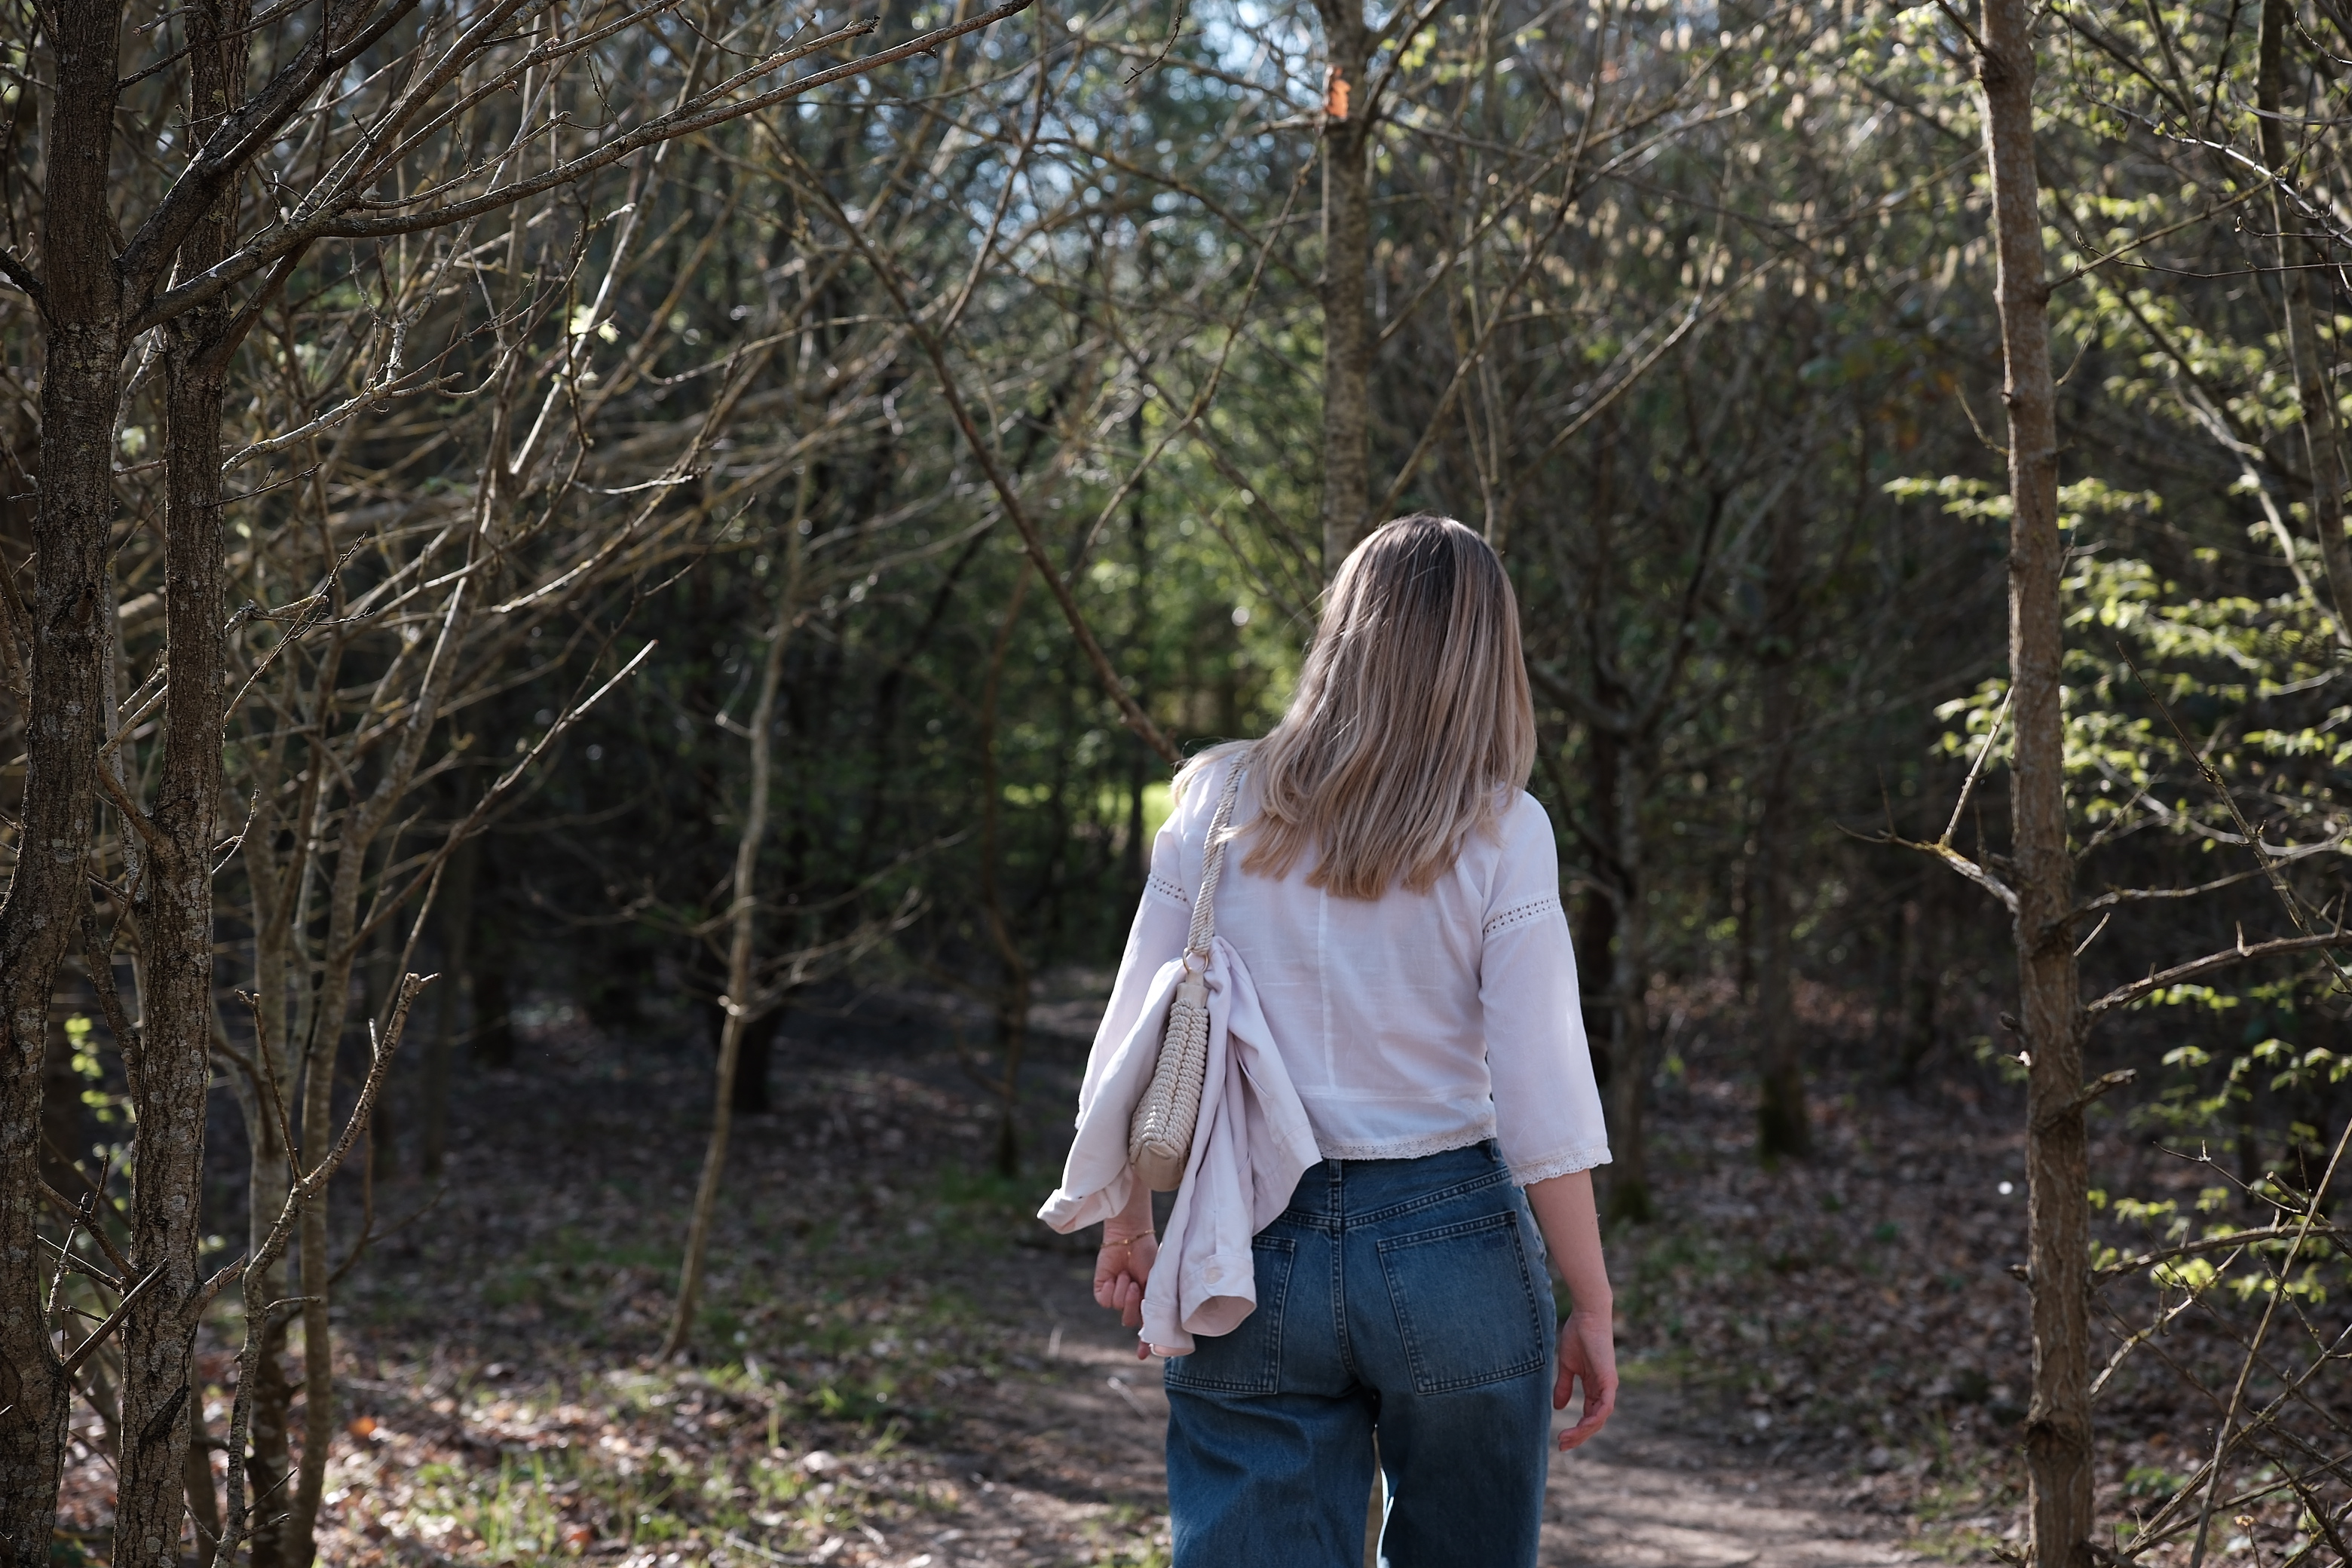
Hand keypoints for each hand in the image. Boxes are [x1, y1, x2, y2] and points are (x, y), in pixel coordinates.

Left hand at [1093, 1230, 1157, 1334]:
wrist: (1131, 1237)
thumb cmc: (1148, 1256)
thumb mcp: (1157, 1282)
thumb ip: (1155, 1303)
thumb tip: (1153, 1326)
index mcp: (1147, 1302)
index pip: (1147, 1329)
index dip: (1145, 1344)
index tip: (1143, 1356)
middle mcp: (1131, 1302)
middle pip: (1130, 1321)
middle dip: (1132, 1305)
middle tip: (1136, 1285)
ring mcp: (1117, 1295)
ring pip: (1118, 1309)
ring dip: (1123, 1292)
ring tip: (1126, 1275)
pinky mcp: (1102, 1289)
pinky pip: (1104, 1301)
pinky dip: (1110, 1290)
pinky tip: (1114, 1277)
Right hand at [1553, 1306, 1616, 1450]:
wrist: (1587, 1316)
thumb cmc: (1578, 1335)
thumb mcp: (1567, 1366)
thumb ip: (1564, 1386)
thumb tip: (1559, 1407)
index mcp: (1594, 1386)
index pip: (1589, 1415)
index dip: (1577, 1430)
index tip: (1561, 1440)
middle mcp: (1604, 1389)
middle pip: (1595, 1421)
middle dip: (1579, 1436)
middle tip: (1562, 1447)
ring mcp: (1608, 1385)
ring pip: (1600, 1418)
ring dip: (1584, 1431)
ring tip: (1567, 1439)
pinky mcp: (1609, 1380)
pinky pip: (1605, 1406)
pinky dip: (1596, 1418)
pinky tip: (1583, 1427)